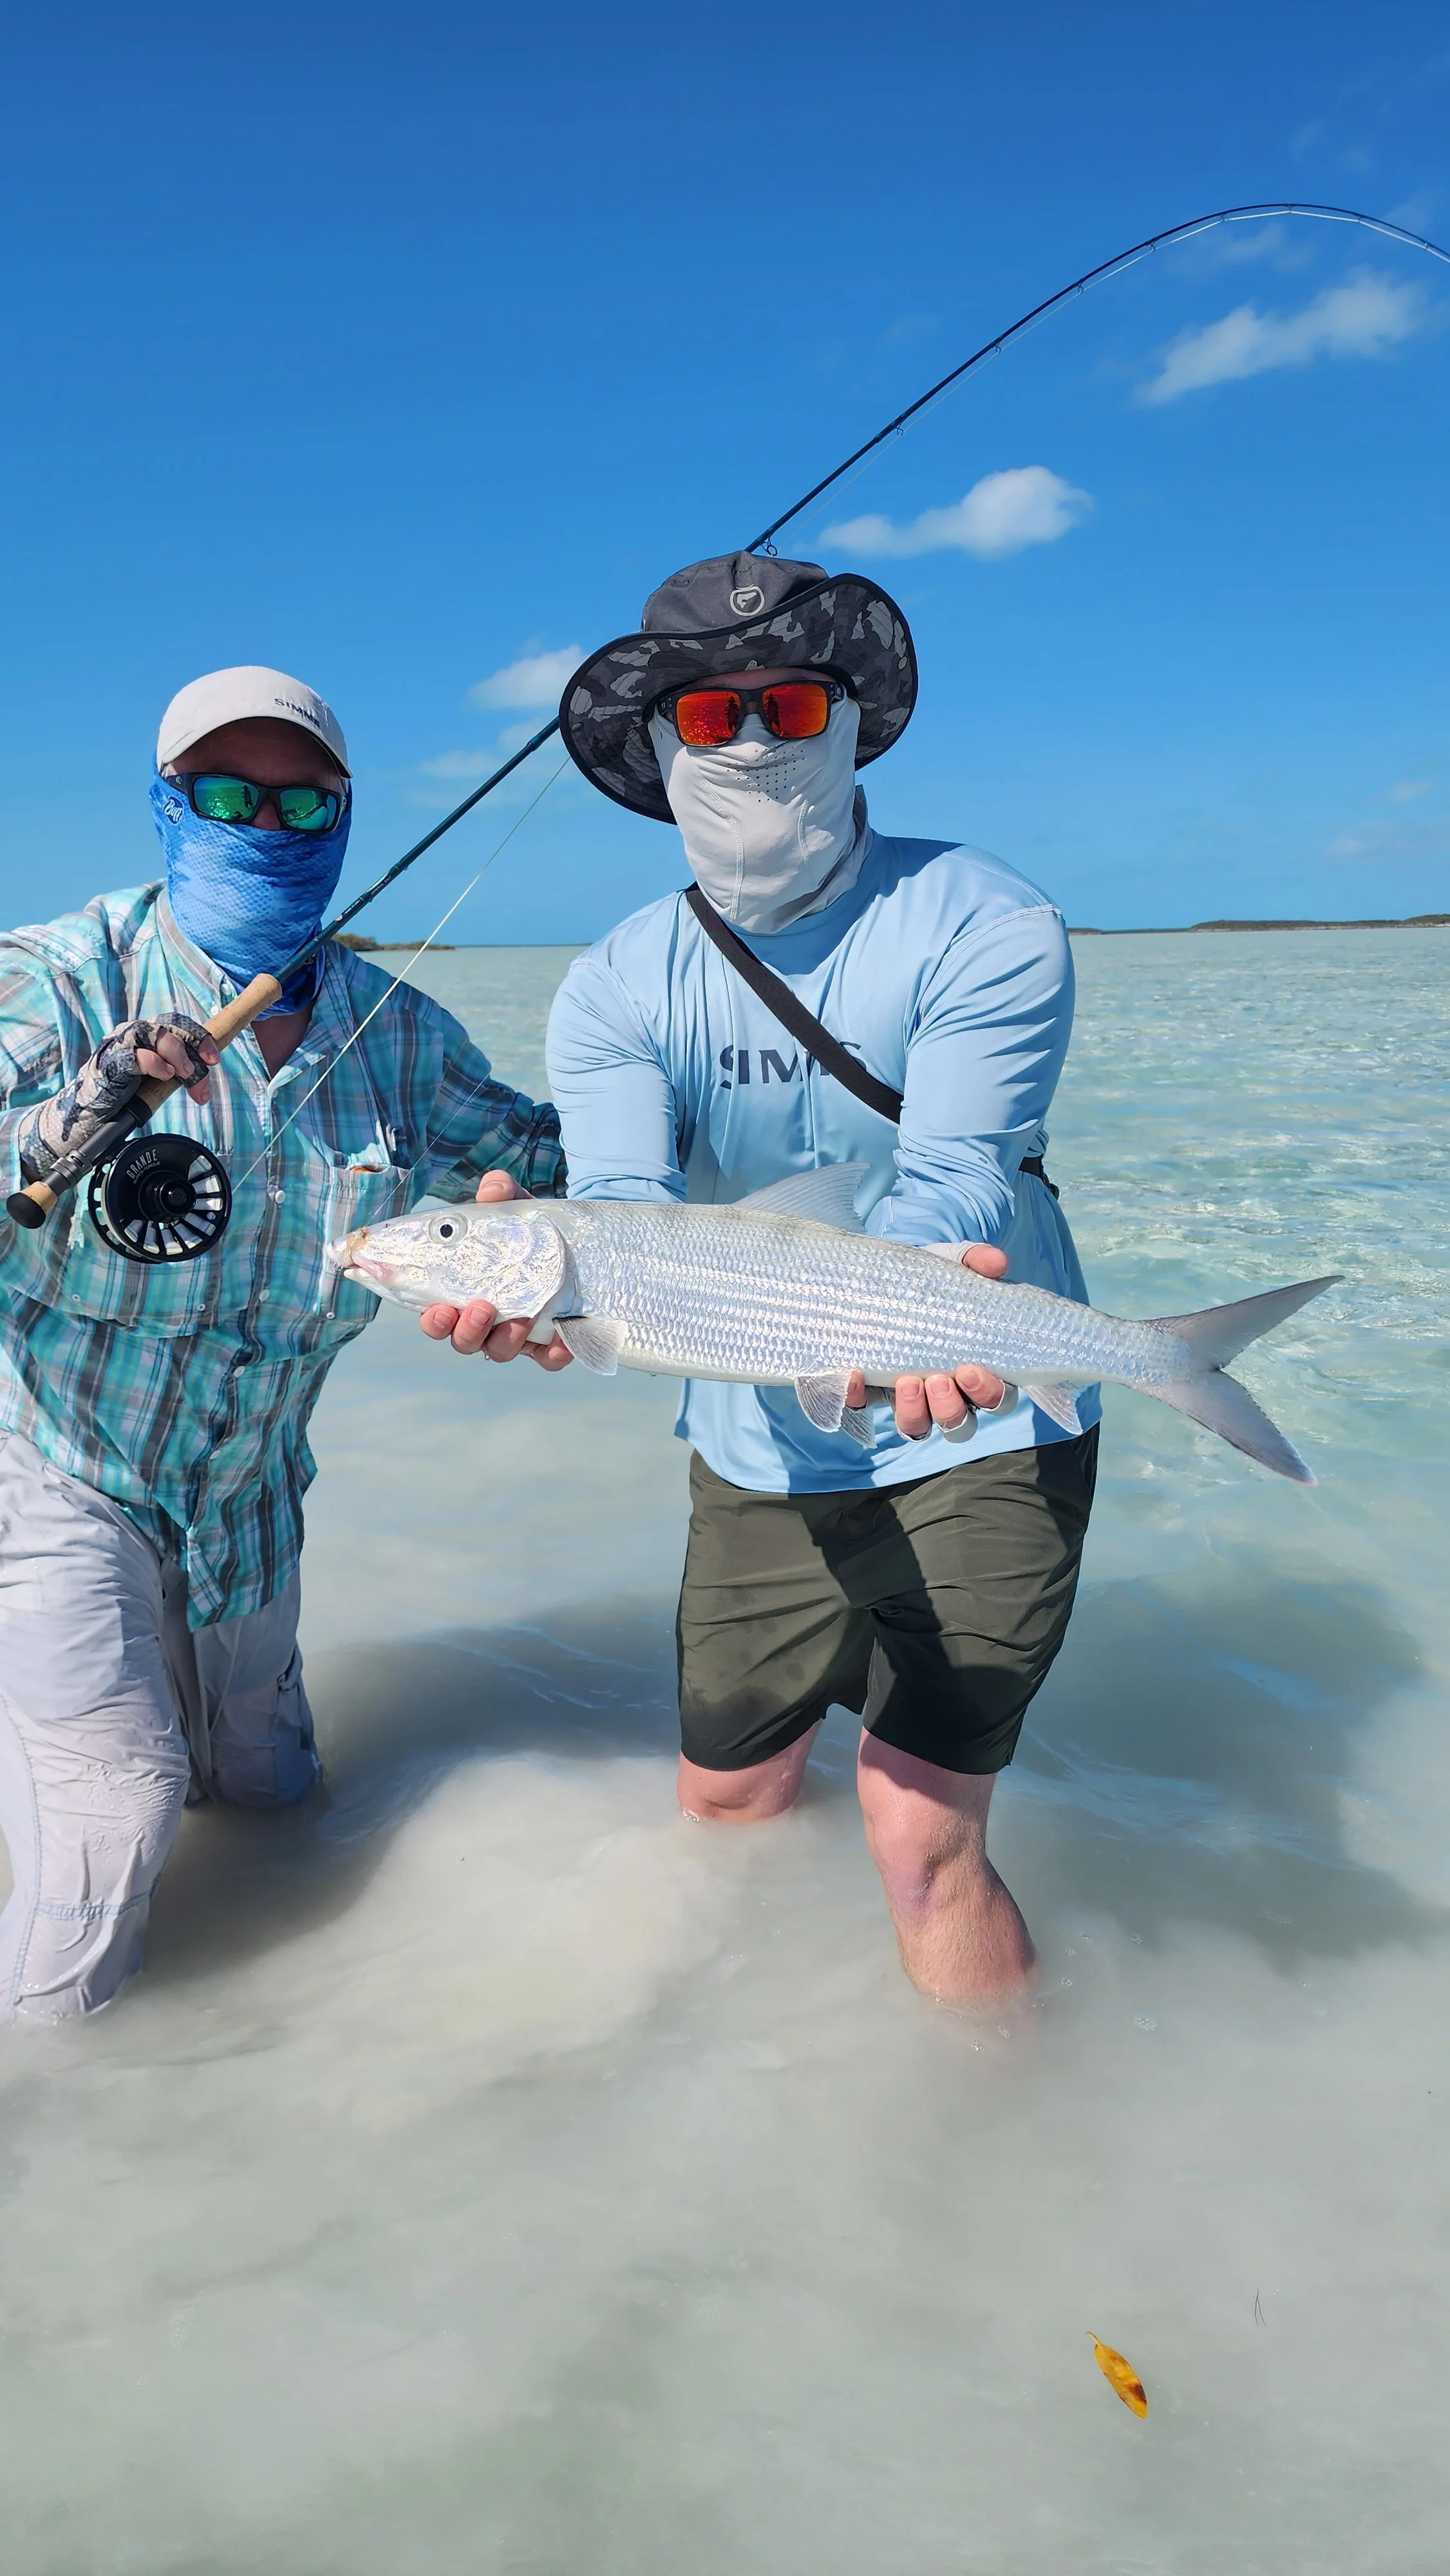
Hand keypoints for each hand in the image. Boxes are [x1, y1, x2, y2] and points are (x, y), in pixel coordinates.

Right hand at [16, 1012, 218, 1182]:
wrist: (89, 1118)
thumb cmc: (124, 1098)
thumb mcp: (157, 1083)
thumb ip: (177, 1075)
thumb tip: (202, 1080)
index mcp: (148, 1037)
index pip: (178, 1025)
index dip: (199, 1038)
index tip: (214, 1059)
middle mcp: (133, 1035)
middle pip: (169, 1026)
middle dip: (192, 1046)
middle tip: (203, 1069)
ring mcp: (118, 1046)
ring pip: (152, 1033)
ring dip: (174, 1052)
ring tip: (183, 1073)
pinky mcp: (107, 1064)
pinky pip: (131, 1054)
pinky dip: (152, 1062)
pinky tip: (163, 1074)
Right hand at [417, 1167, 574, 1366]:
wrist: (574, 1243)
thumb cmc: (528, 1231)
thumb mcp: (514, 1209)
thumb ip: (500, 1195)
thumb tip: (492, 1188)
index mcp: (464, 1292)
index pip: (438, 1317)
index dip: (433, 1321)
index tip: (438, 1309)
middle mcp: (486, 1320)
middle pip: (465, 1342)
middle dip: (468, 1331)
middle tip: (481, 1308)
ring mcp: (517, 1335)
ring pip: (501, 1351)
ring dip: (505, 1340)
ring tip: (520, 1318)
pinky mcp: (551, 1342)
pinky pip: (549, 1360)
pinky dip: (553, 1353)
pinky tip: (559, 1337)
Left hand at [845, 1242, 1011, 1440]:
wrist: (873, 1275)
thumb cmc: (925, 1280)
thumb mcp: (949, 1264)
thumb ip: (974, 1261)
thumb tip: (997, 1263)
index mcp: (974, 1369)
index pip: (997, 1399)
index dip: (989, 1394)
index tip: (972, 1369)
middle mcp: (944, 1393)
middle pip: (960, 1426)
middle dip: (951, 1409)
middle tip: (937, 1379)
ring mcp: (904, 1398)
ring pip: (917, 1428)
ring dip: (915, 1414)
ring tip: (906, 1383)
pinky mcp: (866, 1392)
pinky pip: (859, 1409)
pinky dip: (854, 1397)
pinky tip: (852, 1375)